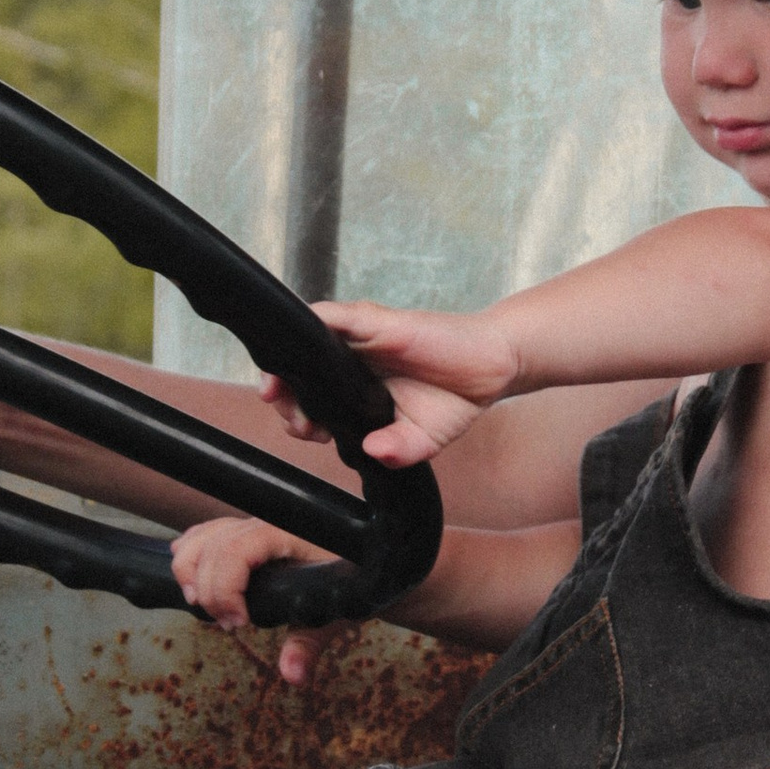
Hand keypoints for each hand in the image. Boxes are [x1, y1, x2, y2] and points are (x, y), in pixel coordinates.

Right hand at [172, 513, 338, 690]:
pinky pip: (205, 534)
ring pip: (201, 537)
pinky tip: (193, 580)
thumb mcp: (335, 612)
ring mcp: (252, 524)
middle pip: (210, 547)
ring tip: (201, 605)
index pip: (233, 550)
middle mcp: (264, 523)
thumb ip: (310, 643)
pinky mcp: (245, 531)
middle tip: (227, 624)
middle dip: (207, 590)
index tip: (236, 624)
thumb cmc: (354, 580)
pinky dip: (191, 555)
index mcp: (285, 534)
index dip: (223, 589)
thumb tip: (292, 674)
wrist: (368, 559)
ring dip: (190, 571)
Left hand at [262, 295, 517, 465]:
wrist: (493, 365)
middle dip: (282, 396)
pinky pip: (331, 316)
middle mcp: (352, 361)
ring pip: (305, 343)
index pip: (311, 401)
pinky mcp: (374, 320)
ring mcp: (360, 338)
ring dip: (283, 364)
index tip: (306, 432)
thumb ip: (397, 450)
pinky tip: (294, 342)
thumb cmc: (455, 397)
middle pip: (297, 371)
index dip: (298, 417)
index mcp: (356, 390)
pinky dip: (307, 324)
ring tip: (276, 390)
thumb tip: (372, 453)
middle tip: (292, 418)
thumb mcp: (422, 439)